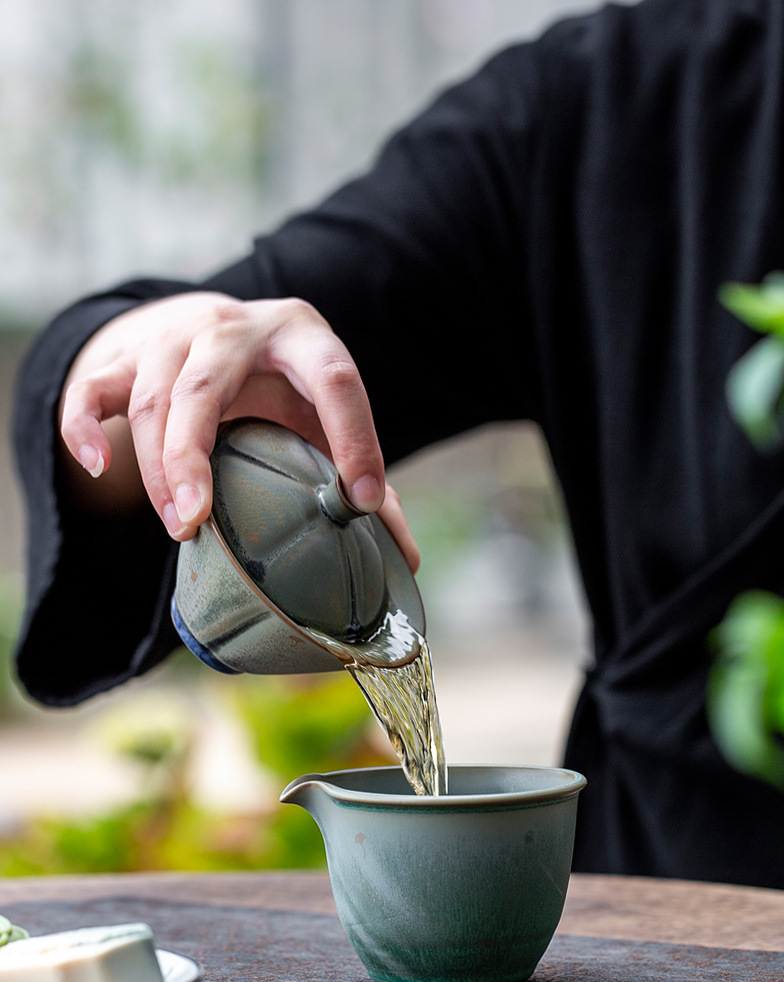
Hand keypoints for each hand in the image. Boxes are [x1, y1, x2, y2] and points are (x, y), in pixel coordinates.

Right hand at [59, 292, 419, 569]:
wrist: (213, 330)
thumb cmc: (281, 388)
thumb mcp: (323, 417)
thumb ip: (363, 477)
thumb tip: (404, 557)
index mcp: (301, 337)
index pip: (335, 379)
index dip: (355, 438)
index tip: (364, 502)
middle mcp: (234, 328)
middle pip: (205, 384)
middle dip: (195, 457)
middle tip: (198, 524)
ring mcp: (173, 337)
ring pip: (151, 396)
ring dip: (156, 466)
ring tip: (179, 528)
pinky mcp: (127, 357)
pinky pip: (92, 389)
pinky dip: (85, 427)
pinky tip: (99, 466)